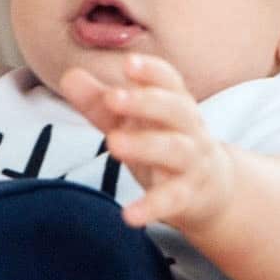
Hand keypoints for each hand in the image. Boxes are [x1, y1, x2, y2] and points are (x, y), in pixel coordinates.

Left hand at [59, 55, 234, 230]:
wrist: (210, 189)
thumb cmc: (162, 144)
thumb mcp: (130, 122)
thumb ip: (99, 102)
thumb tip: (69, 76)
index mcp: (175, 104)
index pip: (170, 81)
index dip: (152, 71)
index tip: (129, 63)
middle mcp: (188, 129)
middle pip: (175, 109)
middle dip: (145, 101)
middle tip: (112, 97)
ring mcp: (191, 162)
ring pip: (175, 149)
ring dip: (145, 144)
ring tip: (112, 142)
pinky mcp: (188, 196)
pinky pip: (171, 199)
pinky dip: (151, 207)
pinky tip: (129, 215)